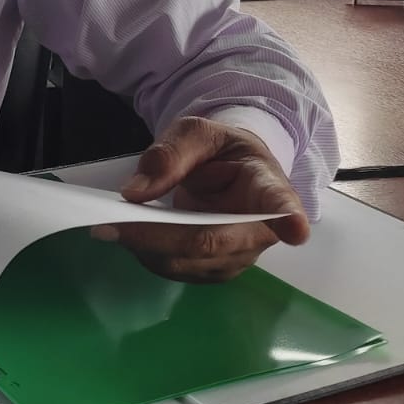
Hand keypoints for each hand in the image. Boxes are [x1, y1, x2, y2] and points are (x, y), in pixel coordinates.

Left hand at [97, 116, 311, 282]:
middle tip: (108, 225)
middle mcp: (260, 232)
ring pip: (186, 262)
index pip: (282, 207)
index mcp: (269, 189)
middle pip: (209, 243)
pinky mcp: (212, 270)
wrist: (229, 171)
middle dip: (155, 236)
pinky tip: (128, 232)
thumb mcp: (198, 133)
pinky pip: (175, 268)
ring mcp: (236, 257)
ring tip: (110, 223)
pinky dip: (146, 252)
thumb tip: (136, 193)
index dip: (288, 220)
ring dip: (144, 246)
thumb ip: (170, 155)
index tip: (295, 230)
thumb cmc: (222, 150)